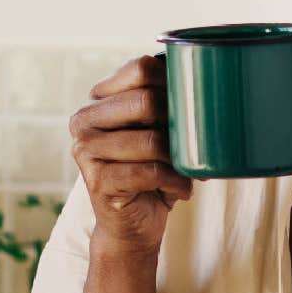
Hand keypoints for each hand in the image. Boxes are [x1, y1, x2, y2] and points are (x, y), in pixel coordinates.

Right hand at [69, 52, 190, 253]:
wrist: (133, 224)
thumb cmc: (153, 170)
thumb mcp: (161, 131)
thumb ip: (169, 103)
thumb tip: (206, 79)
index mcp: (100, 99)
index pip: (140, 68)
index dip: (174, 81)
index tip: (195, 101)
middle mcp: (85, 120)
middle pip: (145, 100)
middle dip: (178, 122)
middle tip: (194, 141)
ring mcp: (86, 150)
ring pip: (150, 141)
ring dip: (180, 159)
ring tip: (189, 170)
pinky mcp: (97, 181)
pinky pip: (151, 172)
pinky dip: (176, 182)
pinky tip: (182, 189)